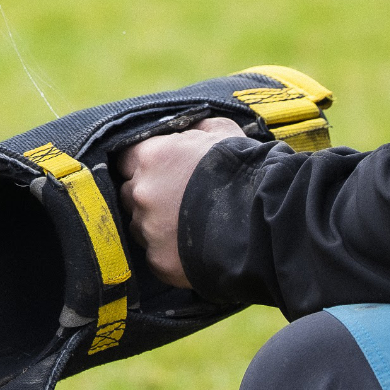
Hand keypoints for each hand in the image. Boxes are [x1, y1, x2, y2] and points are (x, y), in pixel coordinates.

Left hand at [117, 117, 248, 288]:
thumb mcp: (221, 132)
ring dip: (156, 224)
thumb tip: (190, 129)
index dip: (142, 164)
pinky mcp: (159, 260)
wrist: (263, 220)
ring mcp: (148, 228)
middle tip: (177, 199)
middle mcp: (141, 191)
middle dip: (148, 195)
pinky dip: (169, 252)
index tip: (159, 170)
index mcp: (151, 156)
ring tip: (188, 225)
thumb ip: (195, 129)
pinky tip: (193, 247)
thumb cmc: (243, 170)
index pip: (126, 158)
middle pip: (130, 193)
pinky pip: (155, 254)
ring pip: (140, 225)